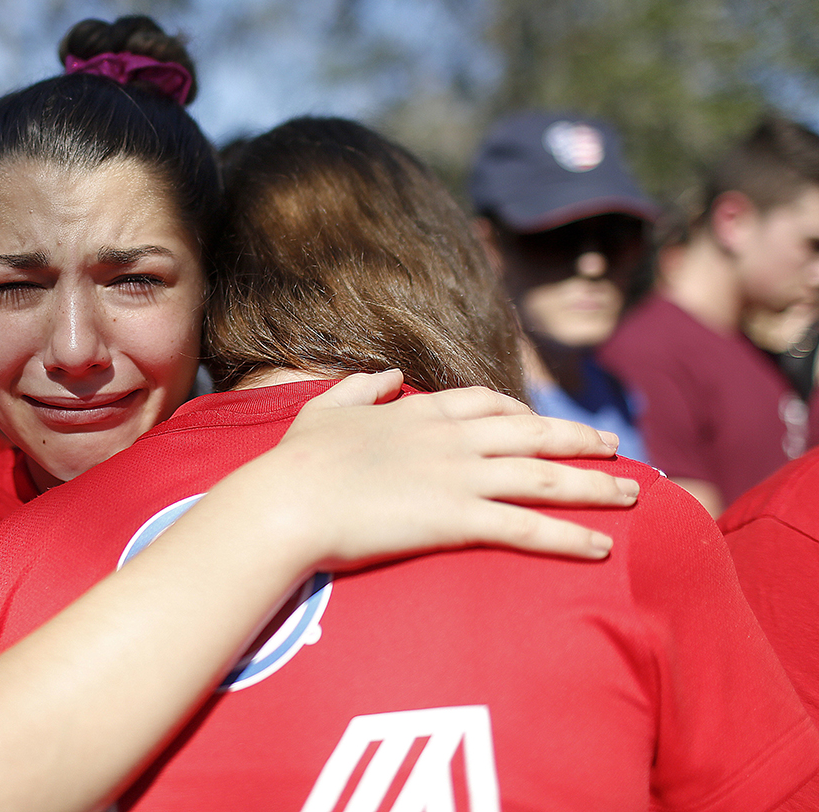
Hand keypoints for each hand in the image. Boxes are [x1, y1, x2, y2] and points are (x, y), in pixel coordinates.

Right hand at [225, 371, 635, 569]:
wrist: (289, 501)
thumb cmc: (299, 462)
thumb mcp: (325, 408)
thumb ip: (360, 386)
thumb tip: (386, 373)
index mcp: (422, 412)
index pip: (489, 402)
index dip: (524, 411)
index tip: (544, 422)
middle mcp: (452, 439)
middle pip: (534, 434)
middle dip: (580, 439)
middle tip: (614, 448)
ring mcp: (459, 477)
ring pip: (544, 476)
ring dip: (593, 485)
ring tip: (631, 495)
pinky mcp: (458, 519)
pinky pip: (527, 527)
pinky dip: (570, 537)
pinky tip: (602, 546)